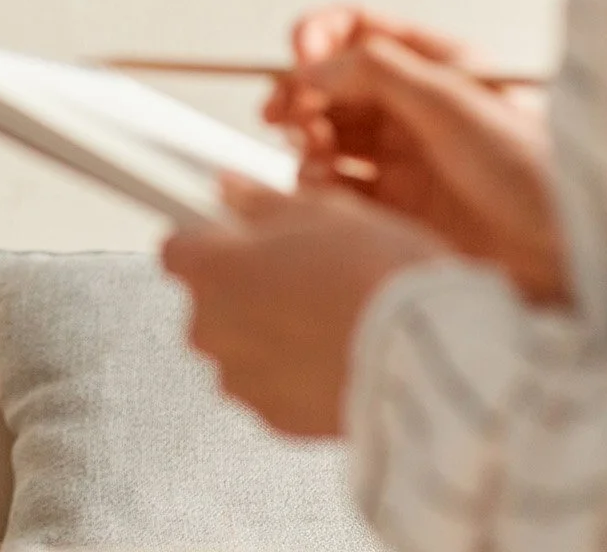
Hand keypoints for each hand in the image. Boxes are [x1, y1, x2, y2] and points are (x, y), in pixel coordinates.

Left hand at [162, 178, 449, 435]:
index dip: (211, 241)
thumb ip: (261, 202)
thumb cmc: (377, 273)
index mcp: (211, 269)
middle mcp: (210, 328)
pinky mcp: (274, 418)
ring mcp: (240, 378)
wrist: (428, 358)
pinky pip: (271, 387)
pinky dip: (294, 375)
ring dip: (269, 335)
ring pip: (240, 348)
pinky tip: (337, 356)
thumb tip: (228, 188)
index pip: (178, 249)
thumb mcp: (323, 212)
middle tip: (304, 279)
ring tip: (330, 321)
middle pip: (209, 302)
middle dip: (244, 291)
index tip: (241, 240)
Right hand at [265, 5, 565, 305]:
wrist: (569, 259)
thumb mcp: (452, 102)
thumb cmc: (535, 175)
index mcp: (439, 69)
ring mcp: (405, 160)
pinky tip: (323, 190)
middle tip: (283, 115)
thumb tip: (310, 64)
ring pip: (329, 136)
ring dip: (307, 141)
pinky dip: (318, 185)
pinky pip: (337, 187)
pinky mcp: (396, 209)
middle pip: (334, 86)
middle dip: (302, 94)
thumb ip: (374, 71)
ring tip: (313, 158)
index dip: (321, 37)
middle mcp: (417, 110)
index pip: (362, 32)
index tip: (298, 55)